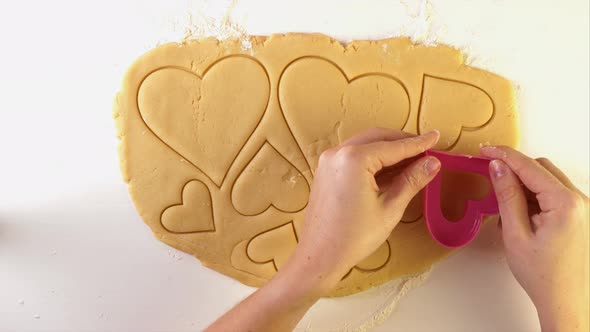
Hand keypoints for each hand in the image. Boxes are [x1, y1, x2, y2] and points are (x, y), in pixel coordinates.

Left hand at [207, 128, 440, 330]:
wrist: (319, 256)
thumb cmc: (354, 237)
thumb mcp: (390, 208)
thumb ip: (412, 181)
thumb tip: (433, 163)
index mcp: (354, 159)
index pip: (393, 146)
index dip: (418, 143)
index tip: (436, 137)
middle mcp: (338, 153)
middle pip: (377, 138)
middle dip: (402, 143)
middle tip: (427, 149)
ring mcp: (329, 161)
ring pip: (365, 145)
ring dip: (388, 150)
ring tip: (413, 160)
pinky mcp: (326, 171)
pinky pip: (354, 156)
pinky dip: (373, 159)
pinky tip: (391, 169)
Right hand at [481, 146, 588, 331]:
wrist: (566, 302)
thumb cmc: (544, 276)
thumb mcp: (515, 233)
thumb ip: (507, 195)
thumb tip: (498, 168)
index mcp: (566, 204)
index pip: (529, 166)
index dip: (504, 155)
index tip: (485, 150)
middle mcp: (580, 202)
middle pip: (541, 168)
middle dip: (514, 170)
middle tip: (490, 175)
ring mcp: (584, 208)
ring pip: (549, 180)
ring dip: (525, 185)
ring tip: (508, 209)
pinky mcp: (581, 216)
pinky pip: (556, 194)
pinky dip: (536, 197)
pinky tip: (523, 216)